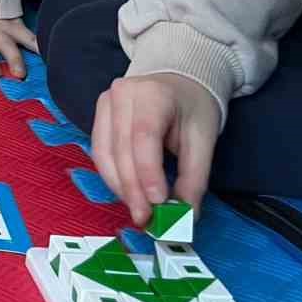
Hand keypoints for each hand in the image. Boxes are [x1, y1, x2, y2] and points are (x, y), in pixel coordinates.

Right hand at [91, 72, 220, 225]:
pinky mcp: (98, 115)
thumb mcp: (204, 141)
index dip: (147, 172)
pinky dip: (113, 177)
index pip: (144, 136)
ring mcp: (104, 102)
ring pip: (103, 154)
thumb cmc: (193, 109)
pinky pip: (99, 152)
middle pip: (120, 148)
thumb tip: (184, 216)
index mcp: (152, 94)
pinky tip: (129, 194)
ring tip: (139, 212)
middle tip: (147, 219)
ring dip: (120, 188)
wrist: (179, 81)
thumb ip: (194, 179)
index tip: (159, 203)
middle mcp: (121, 94)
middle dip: (132, 189)